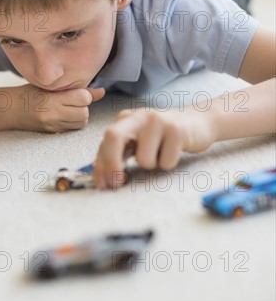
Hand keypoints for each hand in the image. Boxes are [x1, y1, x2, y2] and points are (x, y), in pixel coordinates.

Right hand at [9, 84, 104, 132]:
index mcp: (52, 98)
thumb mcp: (51, 86)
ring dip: (80, 116)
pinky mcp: (52, 133)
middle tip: (73, 102)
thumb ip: (78, 89)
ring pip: (81, 123)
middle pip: (84, 113)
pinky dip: (73, 122)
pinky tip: (65, 116)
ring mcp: (52, 125)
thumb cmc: (30, 93)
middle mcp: (53, 114)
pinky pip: (73, 129)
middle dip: (83, 107)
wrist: (9, 109)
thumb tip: (102, 92)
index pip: (83, 98)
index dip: (83, 95)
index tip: (76, 93)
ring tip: (69, 109)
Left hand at [93, 107, 216, 188]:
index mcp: (126, 119)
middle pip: (113, 137)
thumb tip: (101, 176)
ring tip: (162, 154)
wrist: (200, 121)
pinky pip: (166, 162)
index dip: (100, 165)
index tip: (102, 184)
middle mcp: (139, 116)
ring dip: (152, 165)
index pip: (105, 142)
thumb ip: (120, 152)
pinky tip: (176, 151)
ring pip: (144, 159)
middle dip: (112, 165)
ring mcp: (158, 121)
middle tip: (118, 182)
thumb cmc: (165, 136)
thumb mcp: (139, 139)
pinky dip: (169, 164)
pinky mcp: (177, 130)